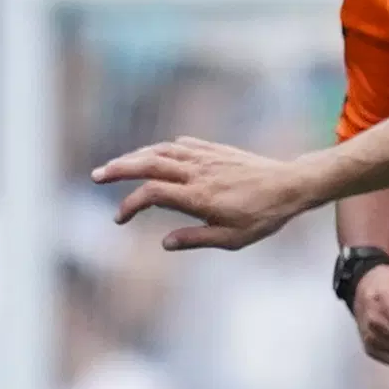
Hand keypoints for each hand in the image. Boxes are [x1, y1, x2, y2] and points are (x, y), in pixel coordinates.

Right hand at [96, 137, 317, 249]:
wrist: (291, 185)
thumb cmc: (264, 216)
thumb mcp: (233, 239)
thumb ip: (196, 239)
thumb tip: (165, 243)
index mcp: (198, 197)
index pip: (152, 194)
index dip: (130, 205)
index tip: (120, 218)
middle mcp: (197, 172)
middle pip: (148, 164)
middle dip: (118, 169)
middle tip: (96, 175)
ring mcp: (206, 158)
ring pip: (162, 151)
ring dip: (136, 155)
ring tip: (118, 165)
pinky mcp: (216, 150)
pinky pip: (183, 144)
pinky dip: (163, 148)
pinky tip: (157, 154)